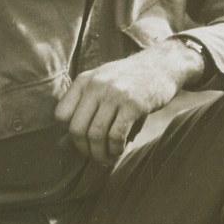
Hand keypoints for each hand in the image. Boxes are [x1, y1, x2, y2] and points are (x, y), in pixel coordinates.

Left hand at [55, 40, 205, 164]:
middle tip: (95, 156)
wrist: (163, 65)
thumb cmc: (129, 83)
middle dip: (84, 149)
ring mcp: (114, 94)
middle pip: (77, 128)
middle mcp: (96, 85)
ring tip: (107, 158)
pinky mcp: (133, 104)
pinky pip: (116, 135)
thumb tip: (61, 145)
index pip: (61, 115)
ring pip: (96, 135)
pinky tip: (119, 150)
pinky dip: (116, 149)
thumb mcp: (102, 91)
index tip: (83, 141)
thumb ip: (82, 114)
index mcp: (84, 81)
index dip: (68, 133)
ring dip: (100, 153)